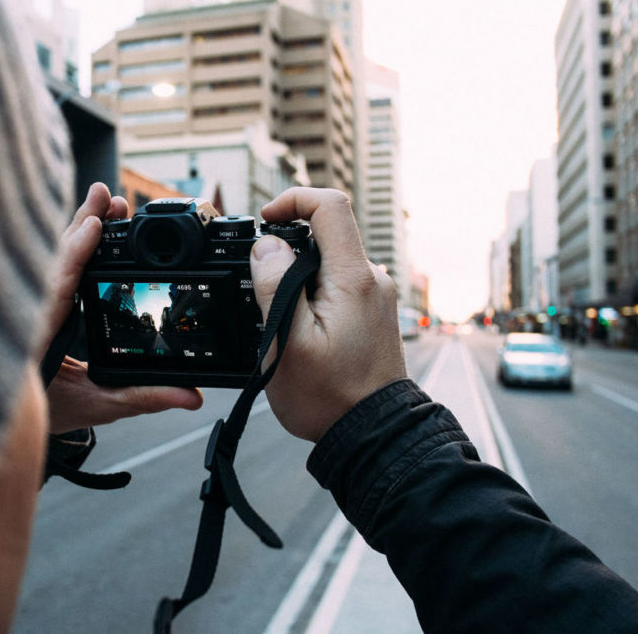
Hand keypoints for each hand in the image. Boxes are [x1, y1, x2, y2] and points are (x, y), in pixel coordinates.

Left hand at [42, 182, 202, 432]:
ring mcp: (29, 307)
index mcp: (34, 339)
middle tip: (108, 198)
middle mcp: (28, 315)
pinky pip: (51, 269)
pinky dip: (71, 246)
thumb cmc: (48, 414)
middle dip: (82, 225)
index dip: (73, 254)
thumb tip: (190, 395)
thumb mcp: (99, 406)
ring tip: (106, 207)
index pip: (53, 288)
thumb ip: (144, 397)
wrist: (12, 425)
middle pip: (52, 260)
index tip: (93, 226)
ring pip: (49, 260)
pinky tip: (90, 230)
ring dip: (78, 230)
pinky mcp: (36, 304)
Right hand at [249, 188, 406, 441]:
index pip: (330, 206)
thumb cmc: (328, 398)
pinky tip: (302, 333)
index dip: (293, 200)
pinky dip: (313, 296)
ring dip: (298, 279)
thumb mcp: (287, 342)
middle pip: (326, 235)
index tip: (266, 221)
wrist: (372, 436)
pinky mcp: (372, 313)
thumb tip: (267, 246)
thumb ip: (275, 286)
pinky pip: (337, 285)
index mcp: (353, 278)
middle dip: (288, 252)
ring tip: (283, 325)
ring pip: (329, 263)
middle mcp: (371, 279)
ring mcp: (375, 296)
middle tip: (263, 290)